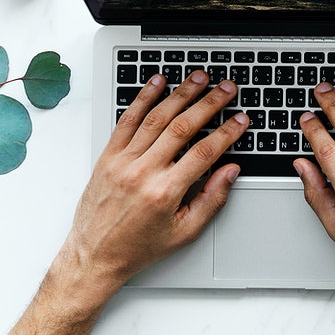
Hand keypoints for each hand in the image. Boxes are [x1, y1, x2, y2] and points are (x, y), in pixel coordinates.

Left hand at [59, 70, 243, 298]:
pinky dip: (142, 99)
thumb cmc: (138, 247)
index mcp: (165, 192)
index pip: (204, 152)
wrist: (93, 256)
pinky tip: (156, 83)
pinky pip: (127, 121)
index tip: (240, 120)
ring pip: (156, 118)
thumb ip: (212, 199)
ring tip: (199, 78)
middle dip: (209, 104)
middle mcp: (142, 173)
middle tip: (227, 89)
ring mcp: (122, 162)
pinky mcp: (107, 157)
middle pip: (183, 127)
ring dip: (180, 94)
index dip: (227, 133)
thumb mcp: (185, 232)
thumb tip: (231, 171)